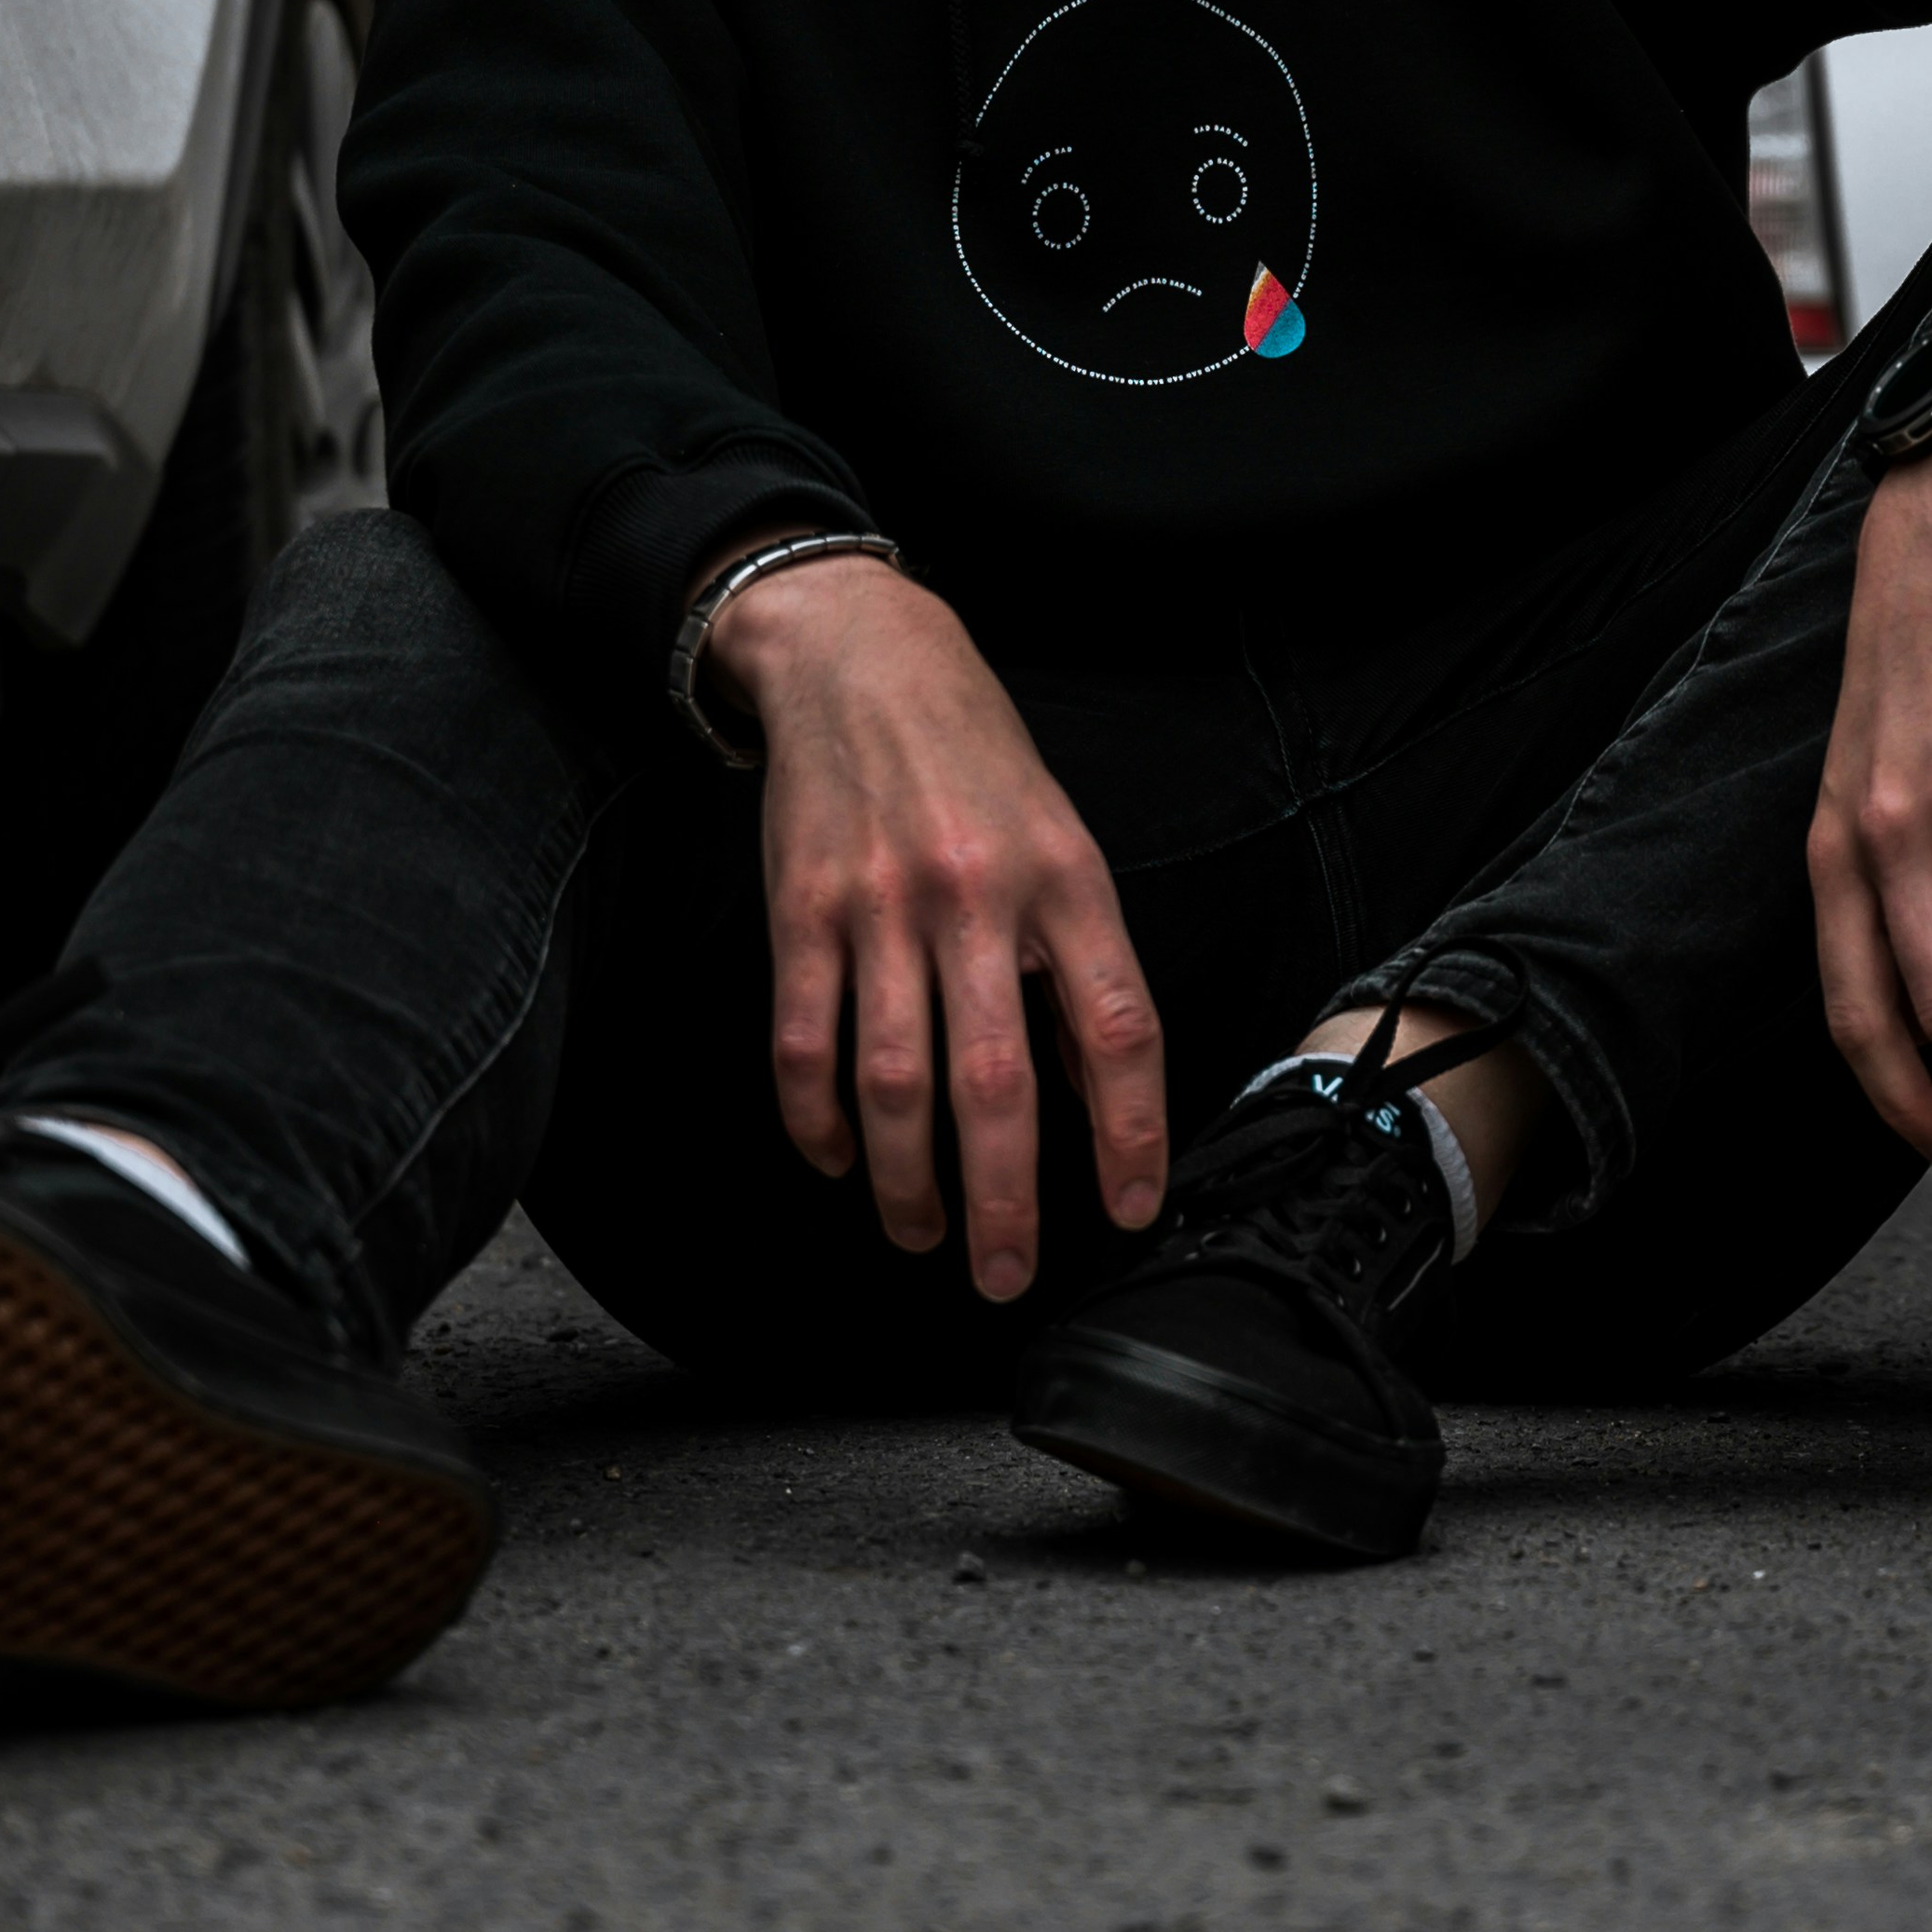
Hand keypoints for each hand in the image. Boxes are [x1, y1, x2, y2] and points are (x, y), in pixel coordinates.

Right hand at [709, 549, 1166, 1296]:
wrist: (863, 658)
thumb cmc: (976, 760)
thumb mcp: (1064, 836)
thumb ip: (1082, 954)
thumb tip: (1099, 1087)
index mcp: (1065, 879)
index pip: (1117, 1028)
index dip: (1130, 1134)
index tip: (1131, 1210)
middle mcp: (977, 897)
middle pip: (994, 1082)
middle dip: (1005, 1202)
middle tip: (1007, 1273)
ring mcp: (881, 907)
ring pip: (891, 1083)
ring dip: (907, 1183)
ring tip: (923, 1234)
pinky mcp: (801, 912)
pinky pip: (803, 1044)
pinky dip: (818, 1123)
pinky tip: (839, 1161)